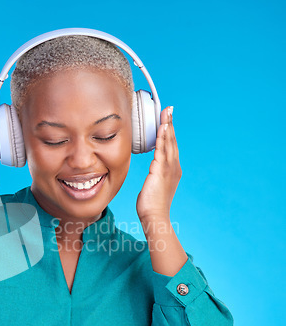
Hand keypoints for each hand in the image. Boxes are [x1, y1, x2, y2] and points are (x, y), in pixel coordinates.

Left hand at [136, 106, 181, 221]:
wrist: (154, 216)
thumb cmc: (152, 205)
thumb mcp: (155, 187)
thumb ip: (155, 177)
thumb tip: (153, 174)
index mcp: (172, 170)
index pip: (170, 146)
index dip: (169, 132)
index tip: (167, 119)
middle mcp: (173, 167)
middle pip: (172, 141)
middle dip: (170, 124)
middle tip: (169, 109)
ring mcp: (168, 169)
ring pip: (168, 143)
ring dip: (167, 126)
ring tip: (166, 112)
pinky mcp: (160, 171)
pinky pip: (162, 151)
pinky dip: (162, 138)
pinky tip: (162, 128)